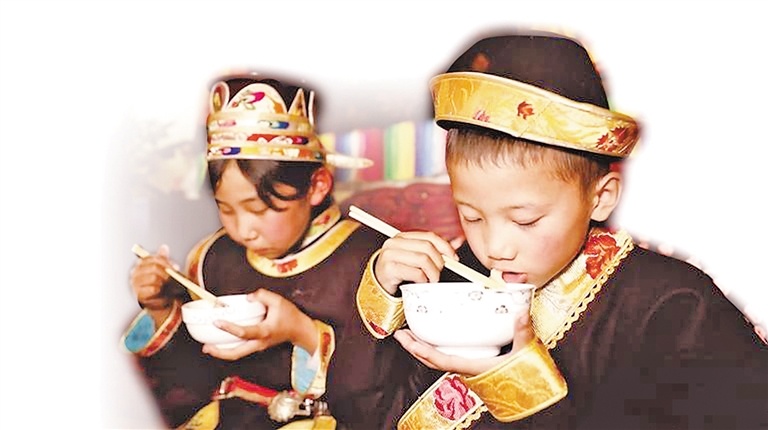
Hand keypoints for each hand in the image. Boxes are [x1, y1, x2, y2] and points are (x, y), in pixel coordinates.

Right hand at [130, 244, 178, 310]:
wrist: (156, 300)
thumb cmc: (158, 282)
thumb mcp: (162, 269)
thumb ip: (162, 258)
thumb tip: (164, 247)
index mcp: (141, 263)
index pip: (153, 258)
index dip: (166, 262)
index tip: (175, 267)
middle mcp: (135, 272)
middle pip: (154, 267)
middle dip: (166, 272)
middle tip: (174, 276)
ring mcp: (135, 283)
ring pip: (154, 277)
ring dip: (164, 281)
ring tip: (169, 284)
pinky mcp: (138, 294)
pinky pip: (152, 289)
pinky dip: (160, 290)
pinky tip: (162, 291)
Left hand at [203, 289, 317, 359]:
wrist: (300, 330)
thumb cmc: (290, 317)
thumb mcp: (279, 301)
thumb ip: (263, 295)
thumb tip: (248, 298)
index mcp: (264, 332)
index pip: (244, 332)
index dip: (229, 328)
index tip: (217, 322)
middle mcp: (259, 343)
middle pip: (236, 353)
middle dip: (220, 352)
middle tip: (206, 347)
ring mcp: (258, 347)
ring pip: (237, 354)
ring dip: (222, 353)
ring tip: (208, 348)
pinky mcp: (257, 346)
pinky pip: (240, 350)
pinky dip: (229, 349)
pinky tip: (220, 344)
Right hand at [375, 231, 458, 294]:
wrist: (378, 284)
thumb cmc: (399, 270)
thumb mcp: (415, 257)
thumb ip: (434, 249)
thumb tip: (456, 242)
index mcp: (402, 237)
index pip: (429, 236)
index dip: (445, 247)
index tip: (454, 258)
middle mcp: (395, 243)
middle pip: (427, 248)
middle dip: (438, 262)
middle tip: (438, 273)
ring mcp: (390, 255)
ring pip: (423, 260)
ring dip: (432, 273)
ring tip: (430, 279)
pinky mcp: (389, 269)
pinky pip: (415, 273)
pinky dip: (422, 280)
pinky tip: (419, 283)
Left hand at [394, 309, 534, 375]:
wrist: (534, 394)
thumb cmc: (527, 375)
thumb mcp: (526, 351)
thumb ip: (522, 331)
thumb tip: (520, 312)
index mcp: (472, 366)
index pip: (438, 359)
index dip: (419, 349)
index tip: (404, 338)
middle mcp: (466, 369)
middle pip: (432, 360)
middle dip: (414, 347)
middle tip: (400, 334)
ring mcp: (469, 368)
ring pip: (439, 360)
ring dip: (424, 348)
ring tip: (413, 334)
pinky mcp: (474, 365)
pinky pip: (449, 358)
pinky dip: (438, 349)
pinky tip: (437, 340)